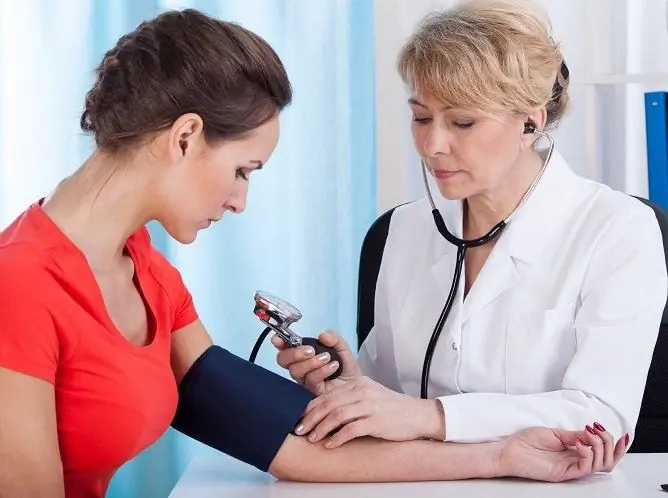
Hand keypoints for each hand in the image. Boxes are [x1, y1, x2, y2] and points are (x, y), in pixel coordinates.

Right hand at [272, 330, 361, 394]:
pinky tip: (333, 367)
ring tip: (327, 358)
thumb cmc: (346, 366)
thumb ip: (334, 338)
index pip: (284, 347)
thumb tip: (323, 335)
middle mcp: (300, 366)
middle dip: (295, 353)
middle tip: (311, 351)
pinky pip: (310, 380)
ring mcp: (304, 380)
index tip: (278, 339)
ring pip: (295, 371)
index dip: (278, 342)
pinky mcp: (311, 391)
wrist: (356, 384)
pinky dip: (322, 371)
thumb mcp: (342, 347)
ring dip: (311, 362)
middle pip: (283, 360)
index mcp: (303, 353)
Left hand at [295, 376, 444, 446]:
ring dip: (321, 428)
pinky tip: (330, 444)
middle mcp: (362, 392)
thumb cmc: (392, 408)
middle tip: (299, 429)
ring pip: (337, 415)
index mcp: (358, 384)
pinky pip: (352, 429)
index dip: (310, 407)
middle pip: (329, 403)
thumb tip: (324, 411)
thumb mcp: (370, 396)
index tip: (300, 418)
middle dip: (311, 418)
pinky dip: (338, 437)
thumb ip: (350, 399)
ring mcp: (370, 406)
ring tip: (312, 438)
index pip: (328, 394)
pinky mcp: (377, 421)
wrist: (418, 415)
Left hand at [499, 424, 628, 481]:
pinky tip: (580, 444)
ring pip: (600, 466)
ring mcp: (570, 468)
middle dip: (610, 444)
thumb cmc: (526, 441)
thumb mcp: (555, 433)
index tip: (622, 435)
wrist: (508, 450)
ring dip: (600, 447)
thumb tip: (593, 431)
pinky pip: (584, 469)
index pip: (603, 453)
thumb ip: (575, 435)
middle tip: (600, 430)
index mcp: (575, 451)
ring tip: (589, 434)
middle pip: (607, 461)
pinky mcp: (563, 474)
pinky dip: (588, 455)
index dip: (616, 446)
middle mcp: (576, 461)